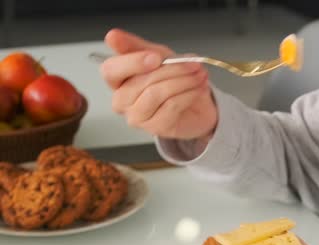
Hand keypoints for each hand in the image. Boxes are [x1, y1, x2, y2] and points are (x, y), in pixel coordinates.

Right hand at [100, 28, 218, 139]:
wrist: (195, 103)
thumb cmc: (172, 79)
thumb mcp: (156, 55)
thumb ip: (135, 46)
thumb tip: (113, 36)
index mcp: (116, 79)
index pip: (111, 70)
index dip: (132, 62)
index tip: (155, 56)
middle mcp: (122, 100)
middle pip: (141, 82)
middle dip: (171, 70)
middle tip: (193, 64)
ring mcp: (137, 116)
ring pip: (157, 94)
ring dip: (183, 81)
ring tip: (199, 74)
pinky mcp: (156, 127)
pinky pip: (171, 106)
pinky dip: (188, 94)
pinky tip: (198, 88)